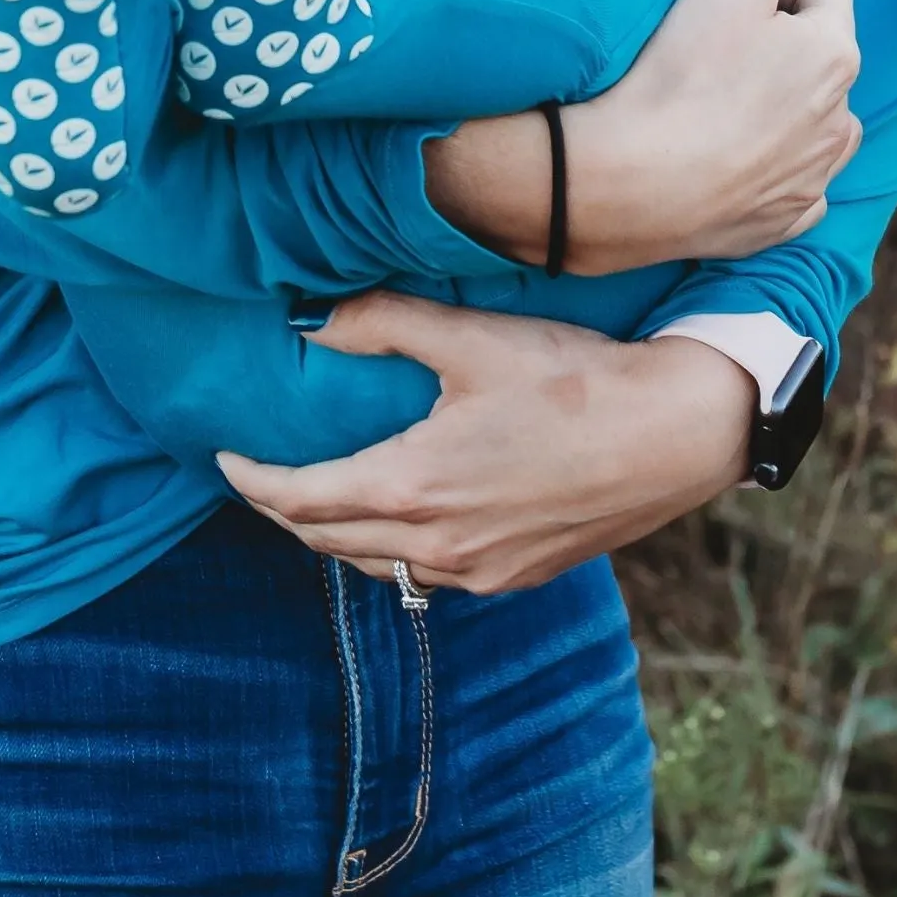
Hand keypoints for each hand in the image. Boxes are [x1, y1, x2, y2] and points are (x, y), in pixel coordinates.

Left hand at [219, 297, 755, 592]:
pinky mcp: (512, 577)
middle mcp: (434, 547)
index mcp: (409, 489)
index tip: (225, 457)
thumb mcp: (471, 339)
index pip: (298, 499)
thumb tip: (312, 318)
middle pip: (325, 540)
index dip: (252, 480)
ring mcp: (476, 572)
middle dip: (282, 509)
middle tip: (258, 477)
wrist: (671, 435)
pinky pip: (426, 574)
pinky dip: (392, 549)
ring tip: (318, 495)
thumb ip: (384, 323)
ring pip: (376, 565)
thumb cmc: (573, 379)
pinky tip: (400, 517)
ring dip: (335, 533)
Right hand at [424, 0, 860, 269]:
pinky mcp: (784, 222)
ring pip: (818, 126)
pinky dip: (772, 171)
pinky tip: (729, 163)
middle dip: (783, 47)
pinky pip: (795, 186)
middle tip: (716, 50)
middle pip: (822, 59)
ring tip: (726, 107)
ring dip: (787, 110)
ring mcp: (814, 177)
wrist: (634, 182)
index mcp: (835, 55)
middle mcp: (840, 119)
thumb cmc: (682, 73)